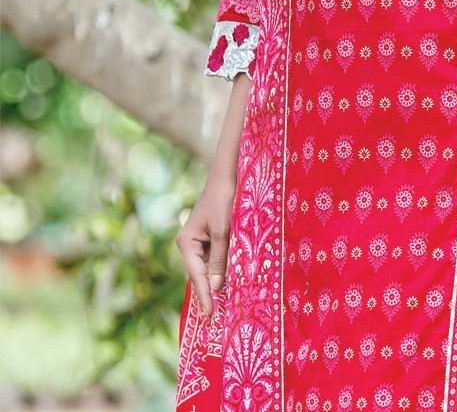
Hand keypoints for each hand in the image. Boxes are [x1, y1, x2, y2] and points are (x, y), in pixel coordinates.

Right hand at [175, 175, 235, 316]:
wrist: (227, 176)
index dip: (205, 296)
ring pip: (209, 268)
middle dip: (211, 292)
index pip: (197, 276)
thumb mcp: (224, 231)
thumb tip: (216, 287)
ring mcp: (200, 241)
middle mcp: (190, 244)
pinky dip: (223, 270)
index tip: (210, 315)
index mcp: (187, 243)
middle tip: (218, 318)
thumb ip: (220, 259)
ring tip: (225, 305)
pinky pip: (216, 259)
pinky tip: (231, 282)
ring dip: (218, 282)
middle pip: (201, 274)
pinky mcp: (210, 238)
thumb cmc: (224, 200)